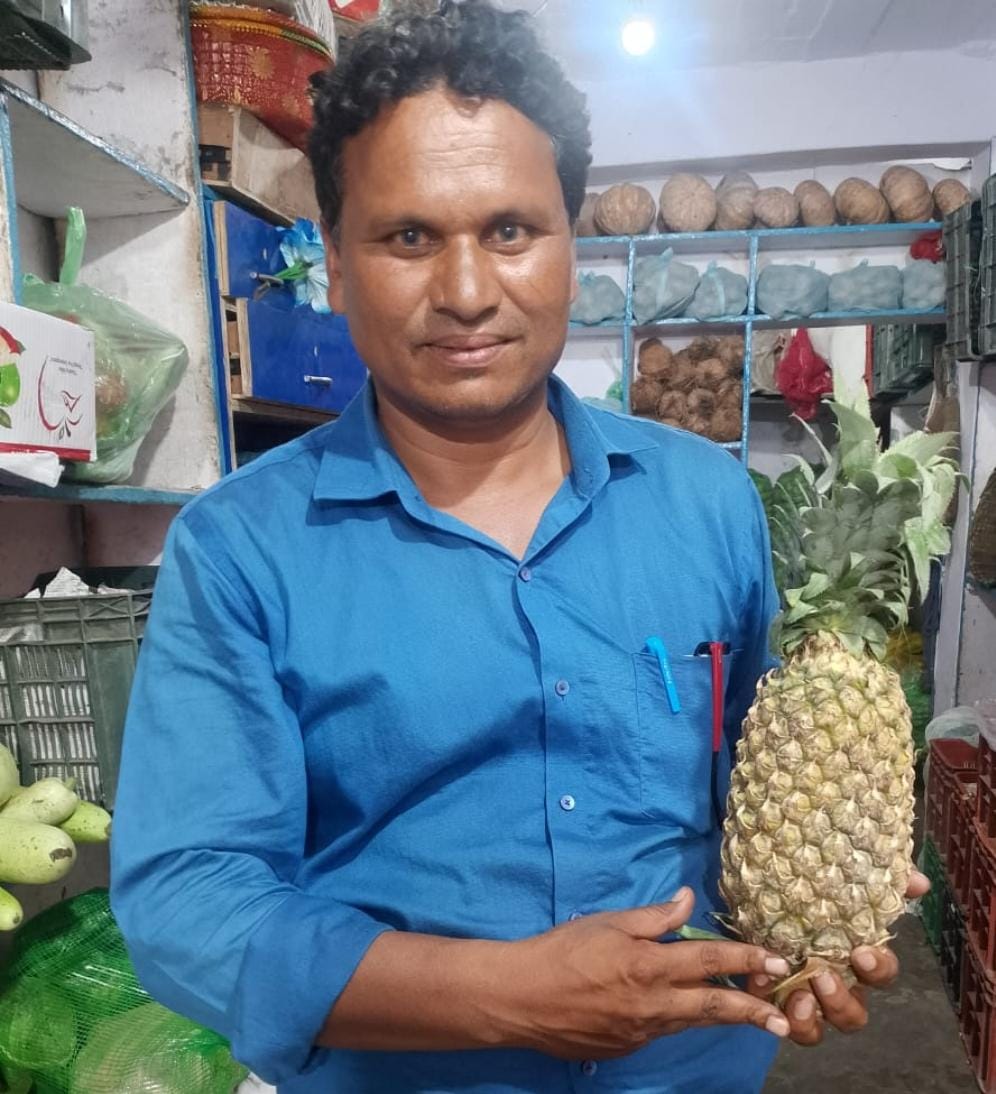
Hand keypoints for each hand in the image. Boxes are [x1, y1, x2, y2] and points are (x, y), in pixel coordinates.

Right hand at [497, 887, 792, 1060]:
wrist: (523, 998)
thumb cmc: (563, 950)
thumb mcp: (608, 922)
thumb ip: (653, 916)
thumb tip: (688, 900)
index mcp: (649, 965)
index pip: (710, 961)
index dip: (747, 959)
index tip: (778, 961)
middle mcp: (653, 1004)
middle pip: (714, 1008)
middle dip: (753, 1012)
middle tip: (785, 1020)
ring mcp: (641, 1032)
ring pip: (690, 1023)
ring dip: (721, 1018)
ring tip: (751, 1017)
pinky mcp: (627, 1048)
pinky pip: (660, 1031)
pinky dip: (675, 1020)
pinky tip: (675, 1011)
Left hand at [747, 869, 929, 1045]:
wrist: (761, 894)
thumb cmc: (809, 894)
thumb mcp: (839, 879)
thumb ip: (883, 882)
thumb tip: (920, 882)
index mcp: (856, 959)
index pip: (883, 972)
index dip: (878, 967)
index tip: (862, 952)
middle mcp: (836, 986)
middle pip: (854, 1015)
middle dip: (840, 1001)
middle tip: (821, 975)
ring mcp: (806, 999)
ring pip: (819, 1029)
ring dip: (810, 1019)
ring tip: (796, 996)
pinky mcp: (773, 1000)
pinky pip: (781, 1020)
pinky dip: (775, 1010)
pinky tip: (762, 984)